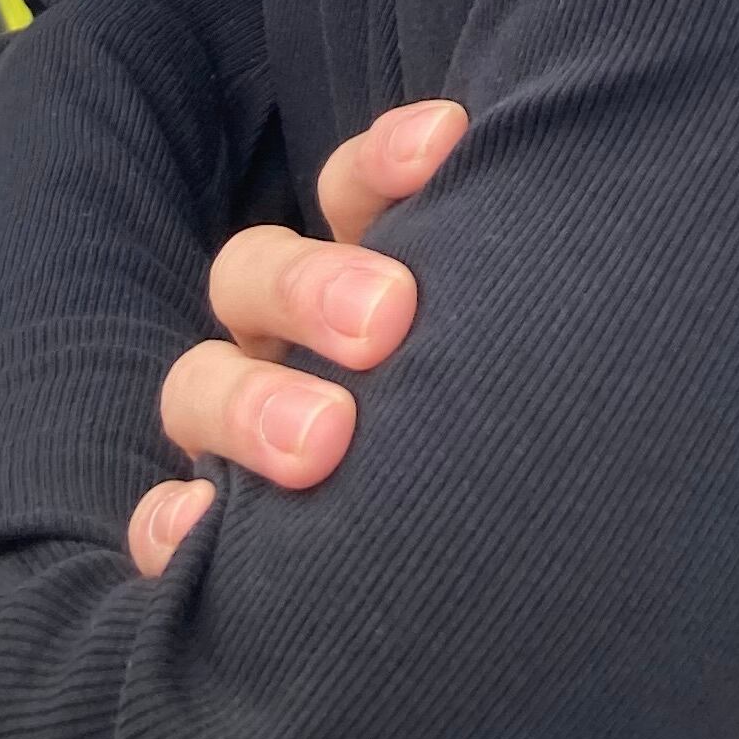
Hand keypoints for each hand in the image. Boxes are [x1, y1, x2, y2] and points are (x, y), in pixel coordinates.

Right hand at [127, 98, 466, 577]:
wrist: (478, 599)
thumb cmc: (493, 437)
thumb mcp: (492, 357)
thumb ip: (500, 298)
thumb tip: (579, 227)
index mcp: (358, 278)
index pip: (352, 191)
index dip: (387, 160)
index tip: (448, 139)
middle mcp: (285, 340)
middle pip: (255, 270)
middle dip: (312, 286)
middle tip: (386, 321)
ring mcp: (234, 430)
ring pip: (197, 383)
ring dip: (250, 402)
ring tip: (322, 444)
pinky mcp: (202, 533)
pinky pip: (159, 522)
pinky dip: (172, 521)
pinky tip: (205, 522)